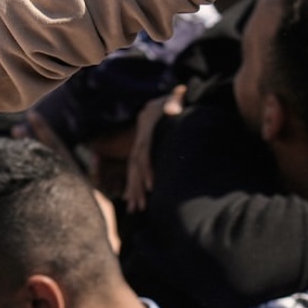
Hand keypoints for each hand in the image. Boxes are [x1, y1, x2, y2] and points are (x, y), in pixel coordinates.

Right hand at [123, 85, 183, 210]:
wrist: (168, 100)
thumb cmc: (175, 101)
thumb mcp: (175, 98)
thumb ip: (174, 102)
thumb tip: (173, 111)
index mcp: (147, 130)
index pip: (144, 154)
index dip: (147, 171)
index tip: (152, 187)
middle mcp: (140, 141)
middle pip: (135, 167)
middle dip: (136, 187)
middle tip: (139, 207)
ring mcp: (139, 147)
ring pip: (133, 171)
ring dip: (133, 190)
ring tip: (135, 209)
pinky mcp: (142, 153)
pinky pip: (134, 172)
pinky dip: (133, 186)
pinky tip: (132, 200)